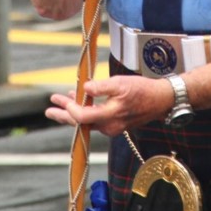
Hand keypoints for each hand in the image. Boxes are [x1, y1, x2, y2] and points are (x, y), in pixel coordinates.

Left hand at [44, 74, 172, 135]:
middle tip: (49, 109)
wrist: (161, 99)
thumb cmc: (143, 90)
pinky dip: (85, 112)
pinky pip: (95, 120)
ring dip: (73, 112)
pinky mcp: (115, 124)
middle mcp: (109, 126)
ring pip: (87, 122)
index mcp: (109, 117)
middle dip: (63, 115)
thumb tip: (84, 88)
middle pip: (80, 124)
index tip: (61, 97)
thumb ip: (101, 87)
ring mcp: (112, 127)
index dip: (69, 108)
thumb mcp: (121, 83)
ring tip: (60, 103)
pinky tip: (81, 102)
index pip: (82, 117)